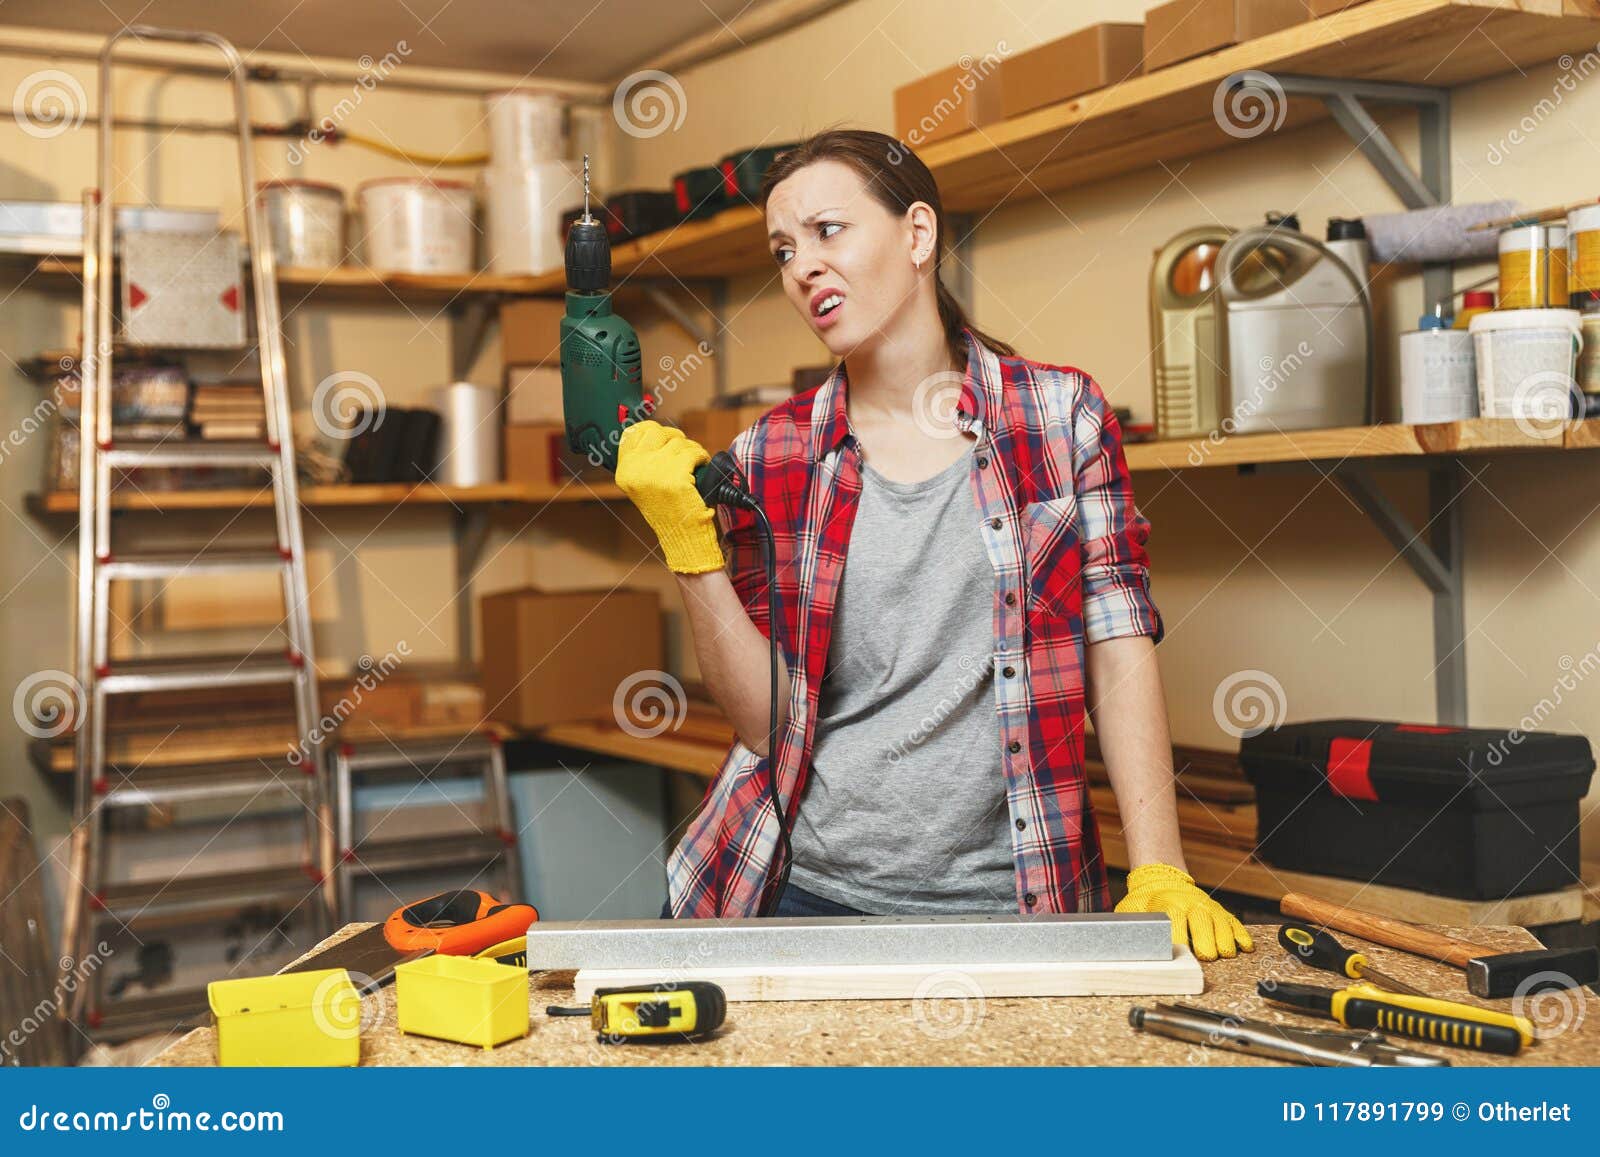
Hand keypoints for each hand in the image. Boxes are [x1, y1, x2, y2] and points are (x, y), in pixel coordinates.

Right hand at [615, 420, 724, 573]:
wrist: (681, 536)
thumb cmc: (668, 510)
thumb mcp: (644, 485)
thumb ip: (644, 461)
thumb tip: (657, 433)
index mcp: (624, 471)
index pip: (633, 432)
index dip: (654, 431)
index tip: (667, 438)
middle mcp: (635, 469)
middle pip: (656, 431)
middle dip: (674, 437)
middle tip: (684, 452)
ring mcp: (655, 471)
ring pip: (678, 441)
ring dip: (691, 449)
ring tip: (694, 465)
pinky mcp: (676, 475)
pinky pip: (693, 451)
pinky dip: (701, 456)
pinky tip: (701, 465)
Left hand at [1114, 862, 1253, 961]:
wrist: (1161, 878)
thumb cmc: (1146, 901)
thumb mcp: (1131, 909)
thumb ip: (1129, 925)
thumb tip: (1122, 944)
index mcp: (1167, 903)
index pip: (1174, 918)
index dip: (1177, 935)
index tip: (1177, 950)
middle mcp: (1190, 903)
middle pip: (1201, 920)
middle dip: (1205, 938)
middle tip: (1207, 955)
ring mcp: (1206, 906)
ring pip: (1220, 922)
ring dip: (1225, 939)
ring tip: (1225, 954)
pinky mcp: (1218, 910)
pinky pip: (1233, 922)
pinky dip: (1241, 934)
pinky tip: (1245, 947)